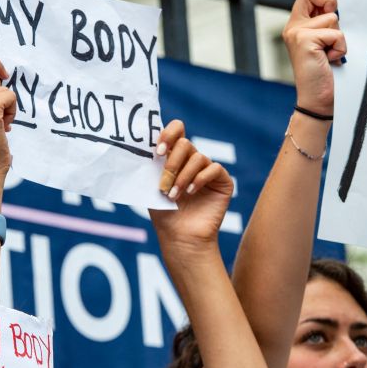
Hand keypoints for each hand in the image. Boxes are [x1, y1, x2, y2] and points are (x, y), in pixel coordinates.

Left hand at [151, 120, 233, 253]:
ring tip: (174, 195)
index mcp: (175, 157)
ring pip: (198, 157)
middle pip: (185, 143)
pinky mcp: (223, 181)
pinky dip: (199, 179)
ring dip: (183, 176)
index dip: (168, 133)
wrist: (179, 237)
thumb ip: (151, 164)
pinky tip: (191, 192)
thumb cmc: (164, 213)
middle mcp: (192, 160)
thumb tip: (143, 144)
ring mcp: (208, 170)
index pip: (176, 130)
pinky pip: (213, 168)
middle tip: (163, 181)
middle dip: (172, 162)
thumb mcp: (152, 185)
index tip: (157, 151)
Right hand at [282, 0, 343, 116]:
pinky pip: (334, 32)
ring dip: (341, 37)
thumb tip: (344, 3)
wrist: (320, 103)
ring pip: (332, 16)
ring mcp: (296, 32)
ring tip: (333, 56)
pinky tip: (331, 61)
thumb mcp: (332, 43)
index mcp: (302, 24)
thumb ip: (333, 23)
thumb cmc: (330, 76)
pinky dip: (340, 47)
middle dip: (332, 5)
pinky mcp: (302, 39)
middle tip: (335, 30)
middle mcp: (295, 25)